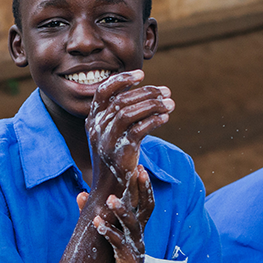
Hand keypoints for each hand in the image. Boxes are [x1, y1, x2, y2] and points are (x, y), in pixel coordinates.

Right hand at [85, 71, 173, 194]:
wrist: (110, 188)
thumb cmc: (116, 157)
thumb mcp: (113, 133)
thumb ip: (121, 113)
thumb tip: (146, 91)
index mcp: (92, 119)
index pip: (103, 91)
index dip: (122, 79)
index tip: (142, 74)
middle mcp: (96, 127)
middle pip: (121, 99)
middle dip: (146, 92)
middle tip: (166, 91)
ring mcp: (106, 140)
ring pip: (128, 111)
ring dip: (152, 104)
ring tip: (170, 103)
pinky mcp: (119, 152)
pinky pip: (138, 129)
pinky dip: (154, 120)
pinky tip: (166, 117)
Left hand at [90, 166, 156, 262]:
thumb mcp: (107, 238)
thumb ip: (95, 215)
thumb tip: (79, 194)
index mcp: (135, 228)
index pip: (143, 202)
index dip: (143, 185)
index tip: (140, 167)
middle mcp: (138, 235)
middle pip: (143, 208)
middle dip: (141, 190)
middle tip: (136, 171)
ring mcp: (136, 248)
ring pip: (131, 225)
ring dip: (121, 212)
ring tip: (110, 200)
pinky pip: (119, 246)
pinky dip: (109, 233)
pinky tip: (98, 224)